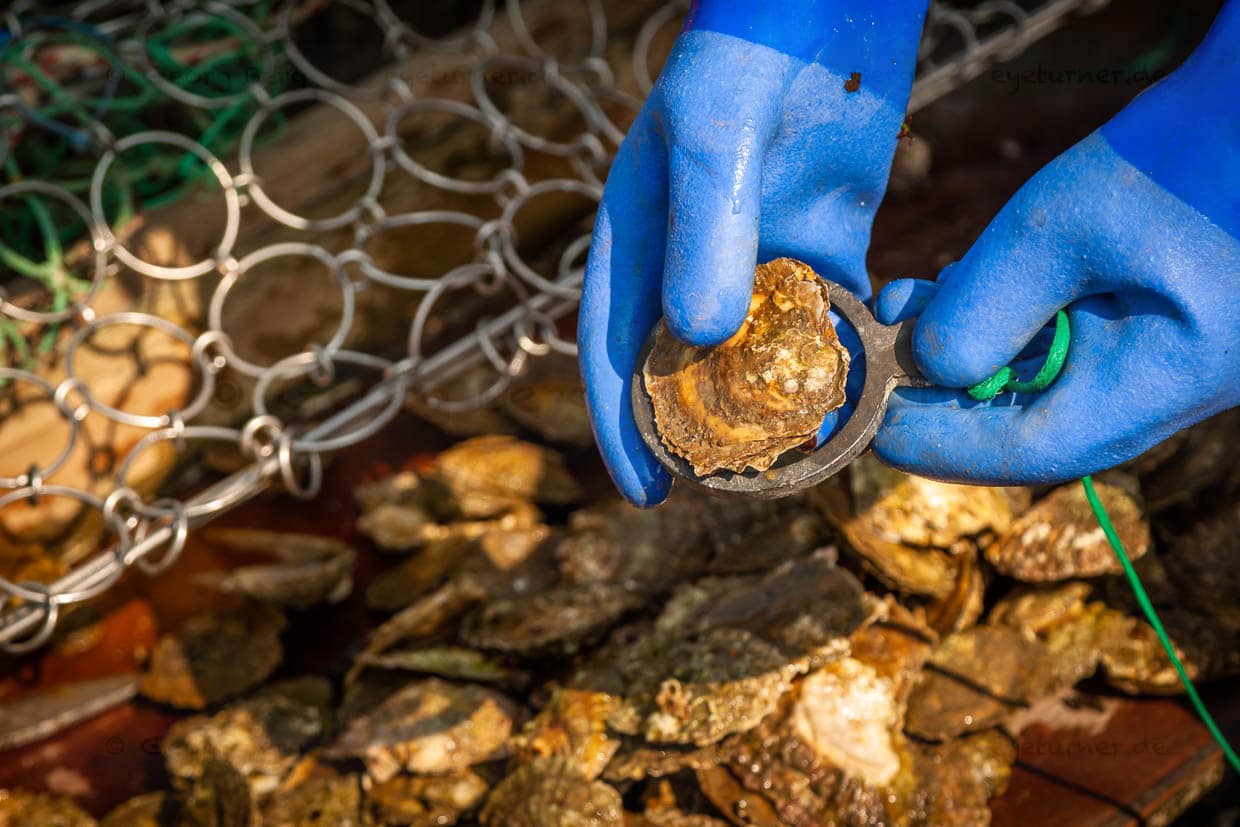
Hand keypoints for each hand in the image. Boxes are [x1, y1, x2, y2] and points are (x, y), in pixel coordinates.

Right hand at [580, 1, 927, 504]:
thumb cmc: (754, 42)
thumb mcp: (717, 129)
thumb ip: (707, 227)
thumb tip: (704, 337)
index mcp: (640, 231)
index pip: (615, 341)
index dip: (624, 422)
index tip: (648, 493)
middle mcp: (693, 251)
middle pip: (686, 363)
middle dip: (704, 431)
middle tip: (736, 493)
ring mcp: (761, 247)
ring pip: (762, 351)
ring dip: (781, 406)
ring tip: (811, 463)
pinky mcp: (826, 235)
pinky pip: (832, 315)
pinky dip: (846, 357)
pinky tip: (871, 398)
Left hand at [872, 2, 1239, 483]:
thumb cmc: (1198, 147)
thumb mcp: (1073, 224)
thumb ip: (991, 303)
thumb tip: (924, 365)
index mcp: (1162, 382)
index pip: (1027, 449)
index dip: (932, 442)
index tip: (863, 418)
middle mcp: (1162, 381)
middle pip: (1026, 416)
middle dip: (941, 383)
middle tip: (881, 332)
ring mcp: (1159, 348)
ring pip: (1038, 375)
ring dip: (967, 342)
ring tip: (914, 294)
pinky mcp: (1148, 312)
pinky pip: (1062, 336)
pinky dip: (1005, 313)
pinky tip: (968, 277)